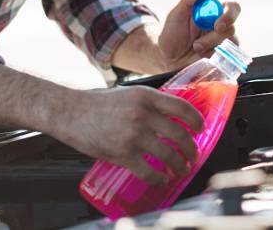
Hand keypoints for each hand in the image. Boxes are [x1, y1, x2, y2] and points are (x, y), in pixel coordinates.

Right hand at [57, 86, 203, 184]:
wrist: (71, 113)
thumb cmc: (98, 103)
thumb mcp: (130, 93)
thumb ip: (150, 103)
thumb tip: (172, 115)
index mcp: (146, 96)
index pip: (182, 107)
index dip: (196, 120)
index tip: (201, 128)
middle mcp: (143, 114)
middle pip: (180, 134)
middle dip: (191, 149)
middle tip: (193, 155)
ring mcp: (133, 135)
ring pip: (168, 155)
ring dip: (179, 165)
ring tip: (181, 169)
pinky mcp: (123, 154)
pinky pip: (148, 171)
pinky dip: (159, 177)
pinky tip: (161, 178)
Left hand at [157, 0, 240, 70]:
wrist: (167, 58)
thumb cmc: (171, 34)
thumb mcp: (175, 14)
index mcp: (212, 10)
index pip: (232, 6)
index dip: (229, 15)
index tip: (217, 26)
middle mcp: (220, 23)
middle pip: (232, 26)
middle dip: (217, 35)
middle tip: (200, 42)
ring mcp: (222, 39)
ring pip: (231, 41)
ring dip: (211, 45)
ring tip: (195, 47)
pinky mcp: (222, 54)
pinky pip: (227, 54)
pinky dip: (213, 54)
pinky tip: (201, 54)